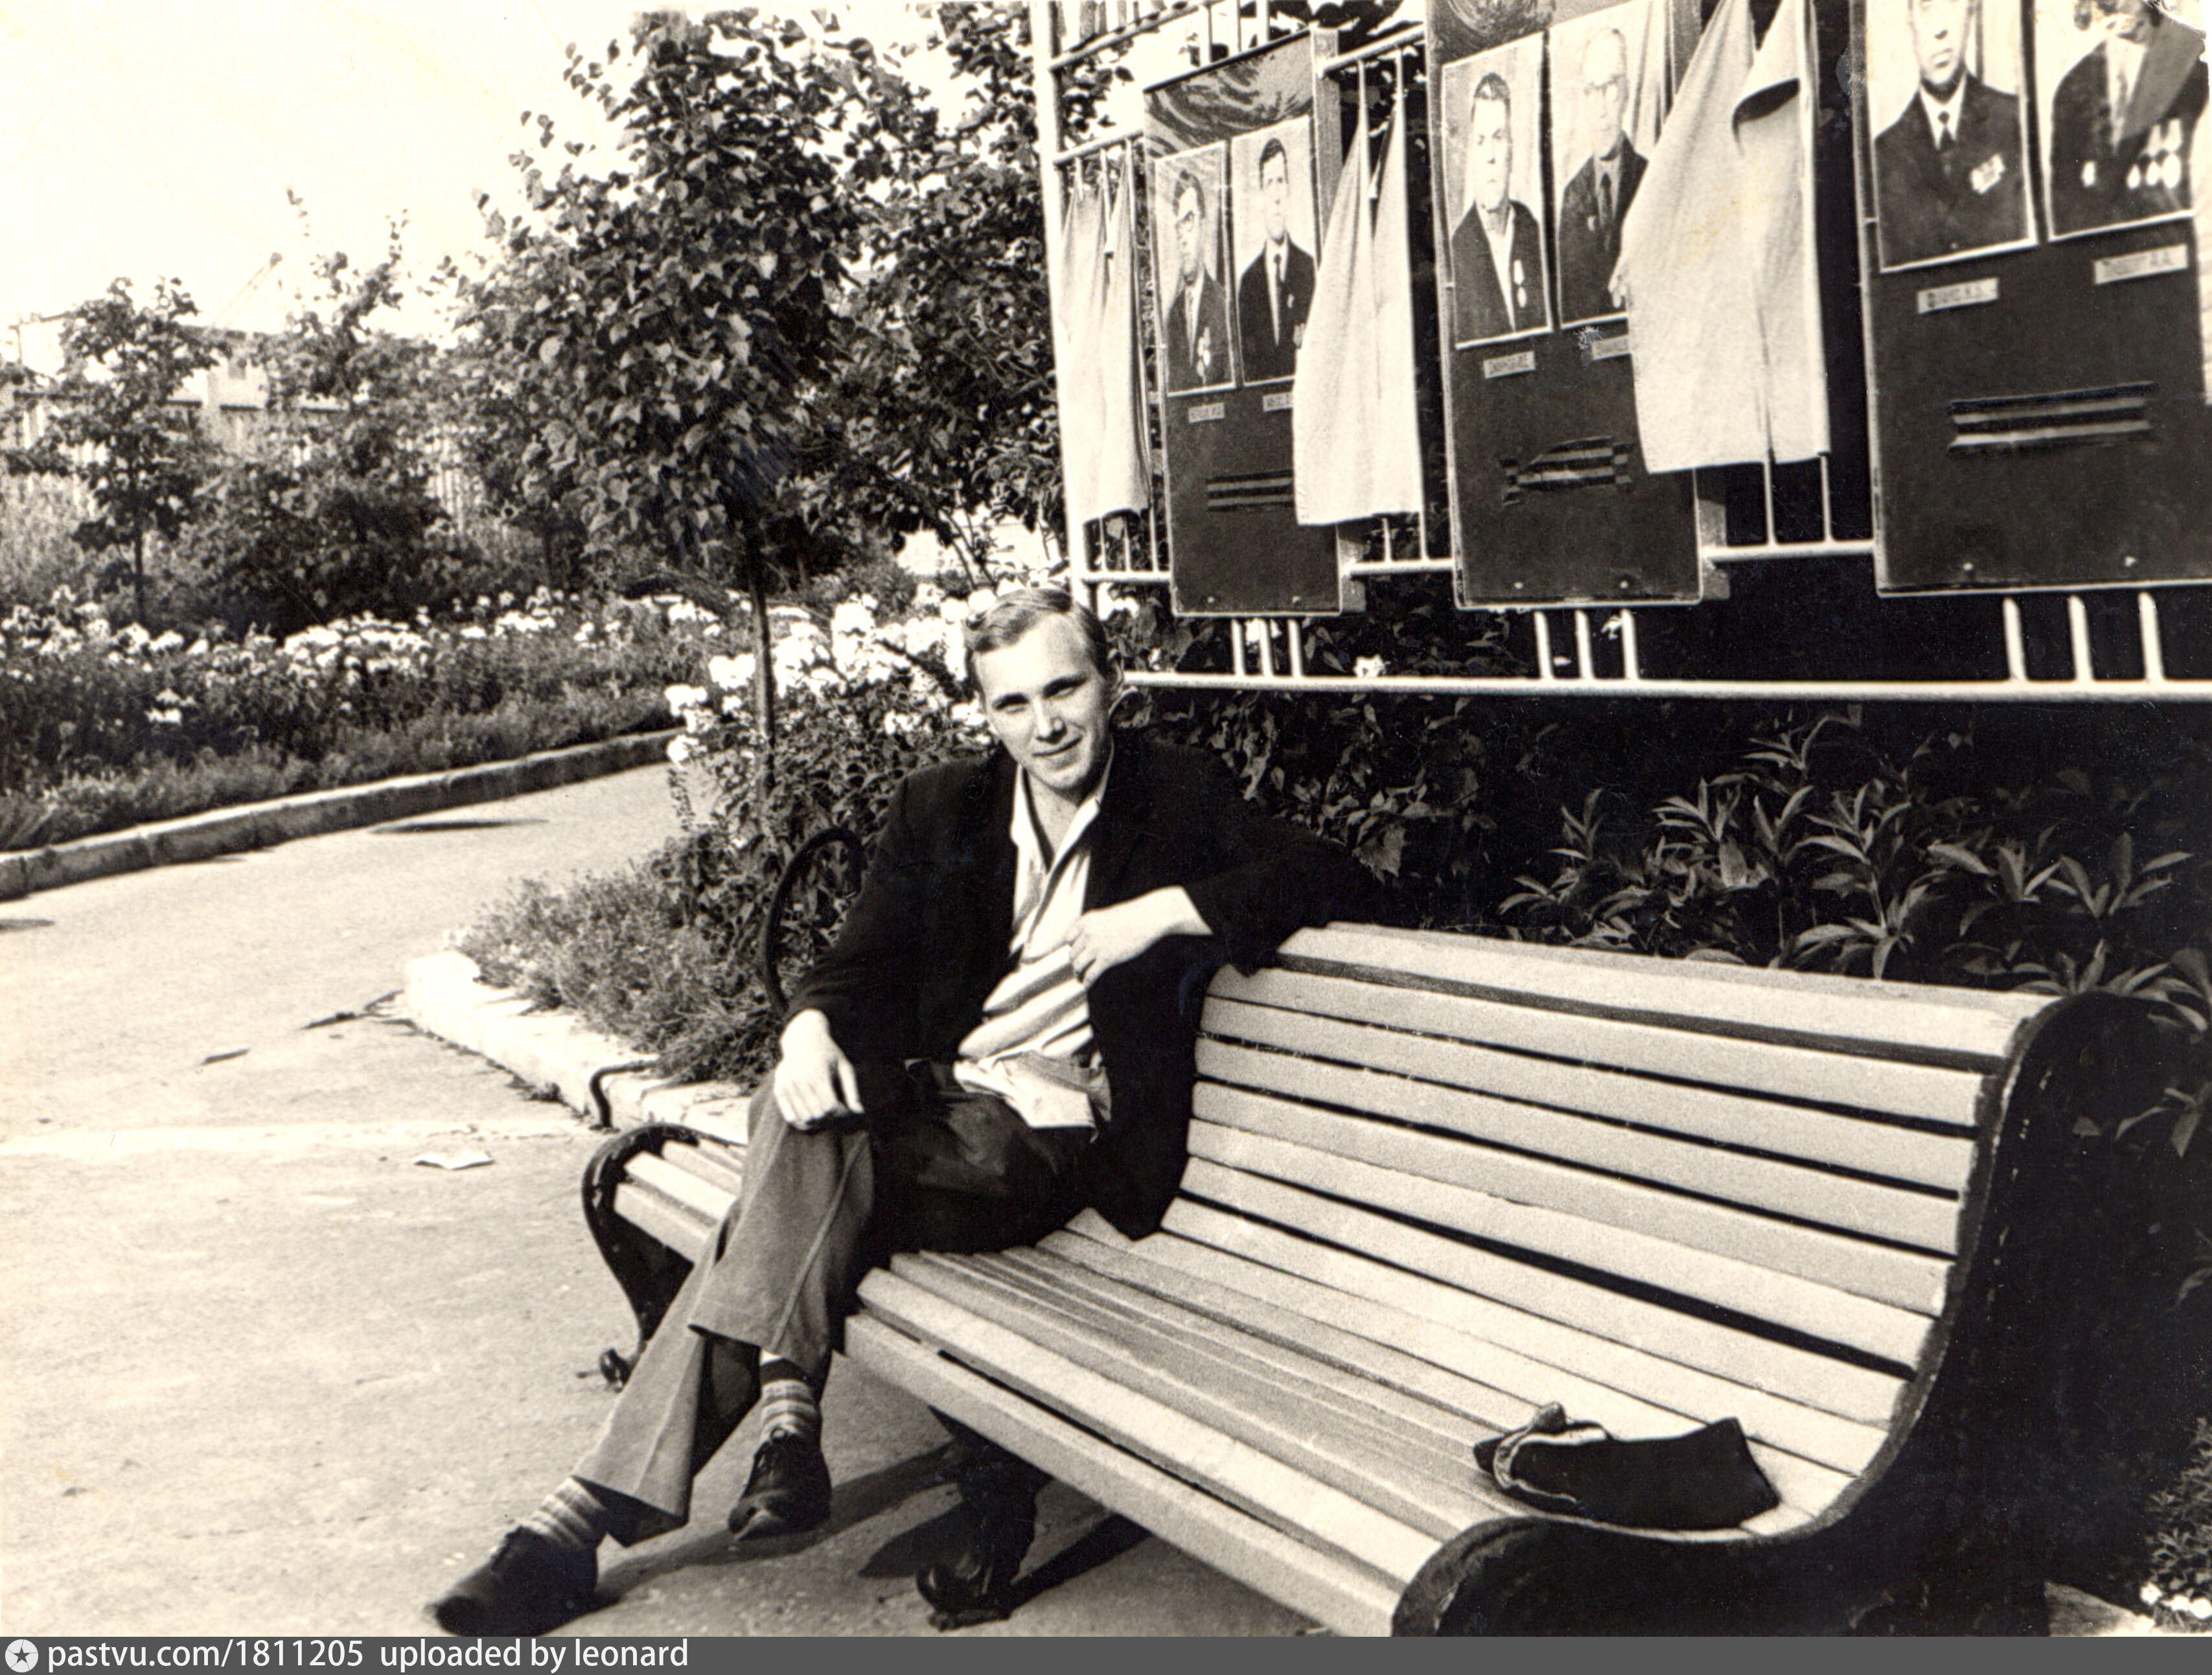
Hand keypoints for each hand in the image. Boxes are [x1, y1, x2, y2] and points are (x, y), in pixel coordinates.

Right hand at [772, 1009, 863, 1129]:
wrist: (802, 1038)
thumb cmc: (829, 1054)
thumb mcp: (844, 1067)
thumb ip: (852, 1090)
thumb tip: (860, 1112)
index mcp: (818, 1072)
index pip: (830, 1107)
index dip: (840, 1112)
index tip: (844, 1106)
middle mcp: (800, 1078)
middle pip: (818, 1115)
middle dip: (830, 1117)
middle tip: (835, 1109)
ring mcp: (787, 1084)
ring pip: (805, 1118)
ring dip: (817, 1121)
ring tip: (824, 1110)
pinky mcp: (778, 1089)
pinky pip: (790, 1117)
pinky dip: (802, 1122)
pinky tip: (811, 1114)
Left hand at [1066, 887, 1207, 986]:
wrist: (1148, 917)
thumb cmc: (1132, 916)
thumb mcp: (1107, 916)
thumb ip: (1095, 927)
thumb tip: (1089, 941)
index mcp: (1086, 921)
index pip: (1068, 939)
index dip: (1072, 948)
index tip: (1075, 955)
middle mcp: (1088, 933)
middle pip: (1072, 954)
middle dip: (1076, 963)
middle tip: (1079, 970)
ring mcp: (1097, 946)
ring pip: (1078, 966)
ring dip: (1078, 974)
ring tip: (1080, 978)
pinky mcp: (1107, 958)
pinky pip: (1091, 975)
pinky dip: (1087, 982)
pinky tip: (1087, 986)